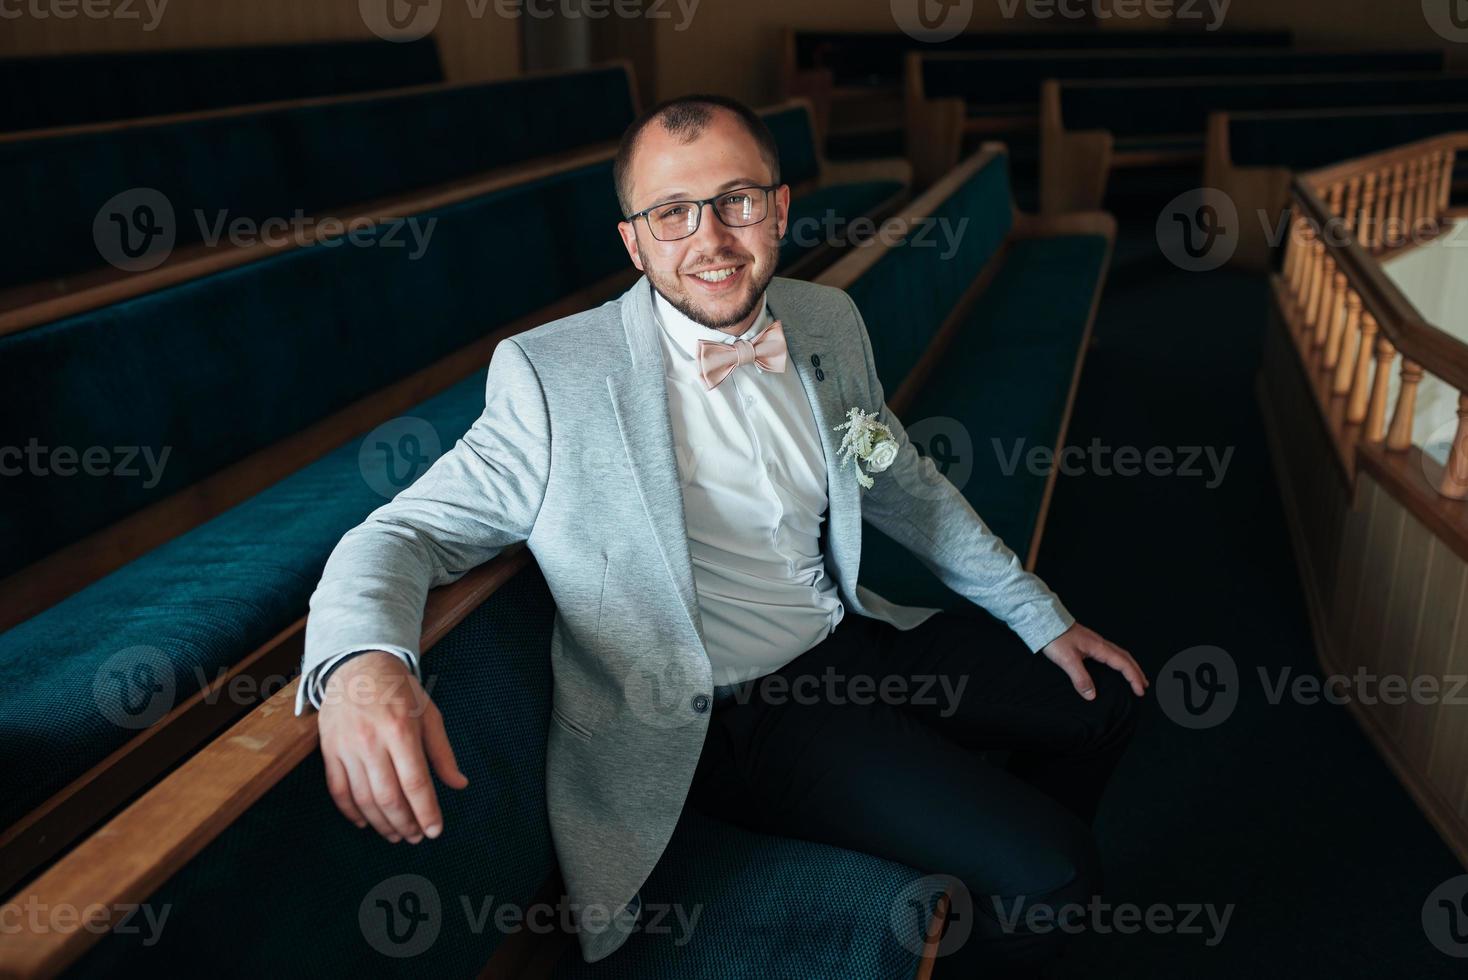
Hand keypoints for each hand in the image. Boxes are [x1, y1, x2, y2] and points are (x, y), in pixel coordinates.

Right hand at [317, 651, 468, 842]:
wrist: (357, 666)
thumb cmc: (399, 691)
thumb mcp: (429, 715)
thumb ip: (443, 753)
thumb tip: (459, 785)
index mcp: (401, 730)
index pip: (415, 782)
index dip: (426, 811)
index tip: (435, 831)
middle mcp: (372, 741)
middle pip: (388, 796)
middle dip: (405, 823)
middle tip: (416, 837)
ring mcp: (346, 747)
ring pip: (363, 798)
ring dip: (381, 823)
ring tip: (396, 835)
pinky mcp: (328, 751)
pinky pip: (338, 790)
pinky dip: (350, 812)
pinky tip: (365, 822)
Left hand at [1041, 623, 1148, 700]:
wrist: (1046, 621)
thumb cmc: (1056, 637)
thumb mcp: (1067, 660)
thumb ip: (1080, 678)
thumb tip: (1092, 695)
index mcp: (1100, 648)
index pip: (1123, 664)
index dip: (1133, 678)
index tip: (1140, 691)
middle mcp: (1101, 644)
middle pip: (1126, 658)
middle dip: (1136, 672)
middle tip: (1143, 685)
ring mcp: (1095, 642)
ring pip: (1119, 654)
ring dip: (1129, 666)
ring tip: (1134, 677)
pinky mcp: (1089, 643)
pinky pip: (1110, 653)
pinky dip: (1118, 661)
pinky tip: (1114, 666)